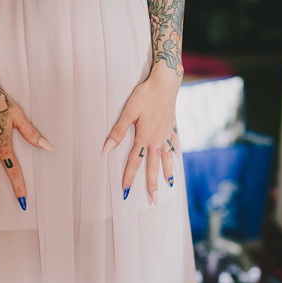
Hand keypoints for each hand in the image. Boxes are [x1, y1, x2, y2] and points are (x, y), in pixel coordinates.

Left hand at [102, 75, 180, 204]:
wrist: (166, 83)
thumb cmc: (145, 95)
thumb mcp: (128, 112)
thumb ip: (117, 132)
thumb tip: (106, 150)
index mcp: (144, 137)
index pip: (134, 162)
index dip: (129, 177)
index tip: (126, 191)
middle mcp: (157, 139)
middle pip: (153, 166)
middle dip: (152, 184)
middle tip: (153, 200)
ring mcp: (166, 134)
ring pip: (166, 157)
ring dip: (167, 172)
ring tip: (168, 184)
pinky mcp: (172, 126)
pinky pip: (173, 142)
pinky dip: (174, 151)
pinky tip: (175, 157)